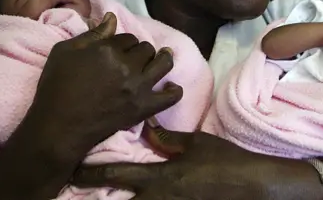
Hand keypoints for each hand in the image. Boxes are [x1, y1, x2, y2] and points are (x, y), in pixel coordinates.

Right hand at [27, 12, 183, 158]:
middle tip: (132, 59)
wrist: (57, 127)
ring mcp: (138, 88)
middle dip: (139, 51)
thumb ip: (92, 34)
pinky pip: (170, 97)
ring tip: (161, 58)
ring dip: (162, 58)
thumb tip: (112, 17)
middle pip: (146, 48)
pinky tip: (170, 86)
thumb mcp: (65, 51)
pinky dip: (174, 90)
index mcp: (108, 50)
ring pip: (163, 63)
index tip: (117, 50)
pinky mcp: (143, 108)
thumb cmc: (56, 87)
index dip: (122, 42)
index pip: (127, 37)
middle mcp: (127, 66)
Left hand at [71, 121, 276, 199]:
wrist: (250, 186)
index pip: (117, 175)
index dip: (91, 175)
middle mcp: (157, 198)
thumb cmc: (224, 161)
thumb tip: (149, 130)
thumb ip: (168, 139)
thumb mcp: (196, 144)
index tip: (72, 172)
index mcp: (159, 177)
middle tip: (78, 189)